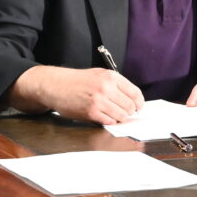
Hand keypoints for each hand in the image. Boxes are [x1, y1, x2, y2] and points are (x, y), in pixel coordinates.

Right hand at [8, 64, 145, 126]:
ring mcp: (99, 100)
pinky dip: (110, 121)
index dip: (139, 103)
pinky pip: (109, 121)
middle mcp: (106, 87)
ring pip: (121, 115)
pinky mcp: (91, 112)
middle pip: (130, 106)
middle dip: (129, 112)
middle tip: (125, 113)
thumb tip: (131, 99)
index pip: (135, 93)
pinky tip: (105, 117)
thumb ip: (115, 85)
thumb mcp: (99, 74)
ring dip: (120, 118)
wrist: (56, 85)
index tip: (138, 108)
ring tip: (114, 115)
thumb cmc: (77, 81)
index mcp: (111, 76)